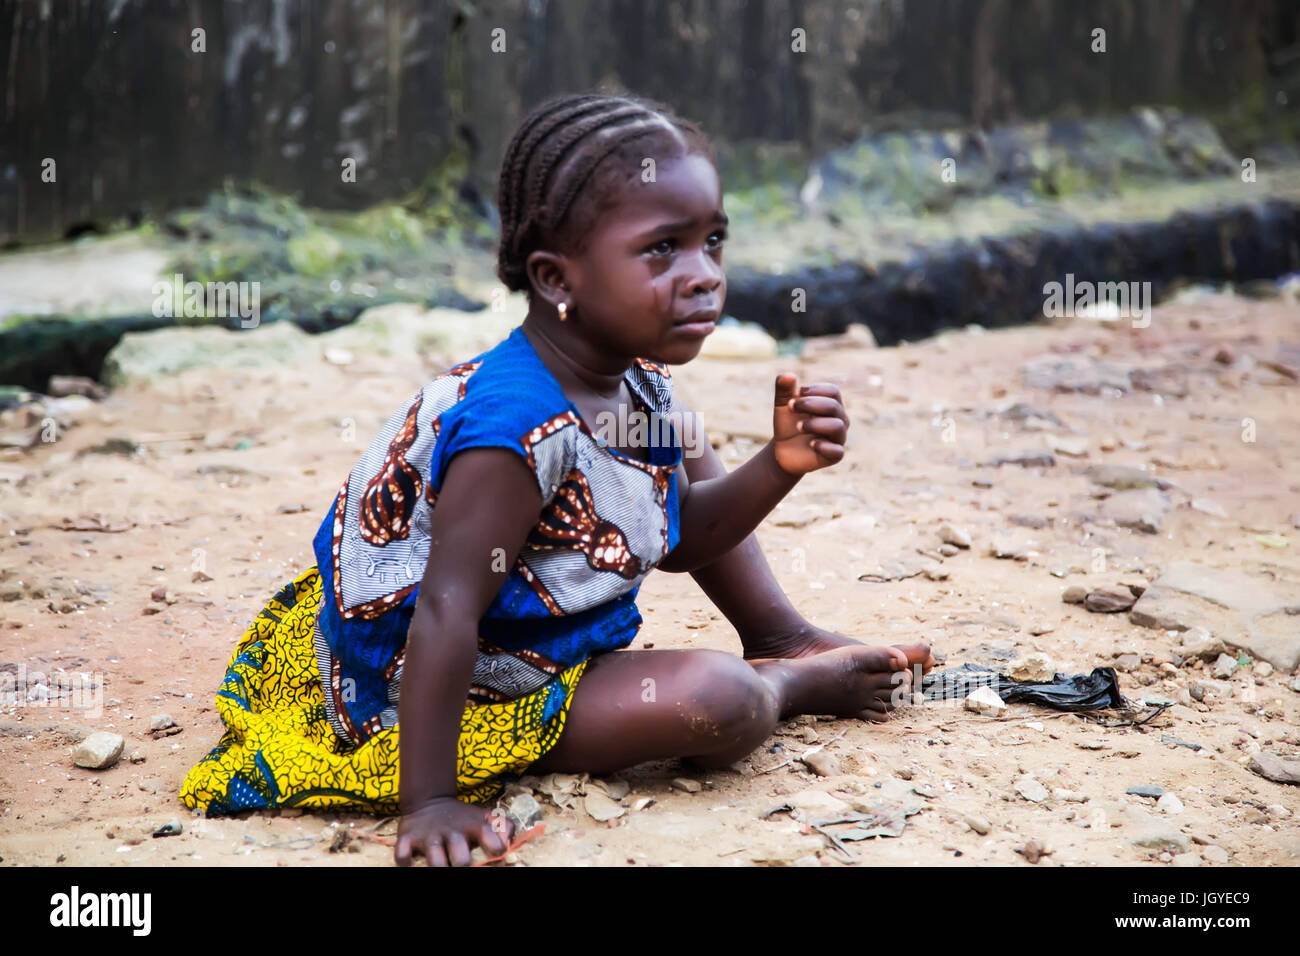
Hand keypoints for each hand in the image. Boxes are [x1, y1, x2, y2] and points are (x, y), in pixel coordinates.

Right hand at [394, 796, 513, 866]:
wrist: (429, 800)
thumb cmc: (462, 818)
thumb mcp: (484, 817)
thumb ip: (504, 827)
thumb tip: (510, 843)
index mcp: (474, 827)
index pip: (491, 840)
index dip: (496, 852)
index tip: (496, 857)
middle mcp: (452, 832)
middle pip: (462, 859)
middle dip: (465, 867)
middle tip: (464, 866)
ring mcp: (430, 836)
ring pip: (435, 860)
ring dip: (439, 868)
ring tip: (443, 868)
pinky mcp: (408, 838)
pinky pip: (403, 855)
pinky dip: (405, 862)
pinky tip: (412, 864)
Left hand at [772, 374, 848, 474]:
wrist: (783, 450)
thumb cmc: (788, 424)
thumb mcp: (783, 405)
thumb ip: (784, 389)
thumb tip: (787, 375)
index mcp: (831, 404)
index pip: (833, 391)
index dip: (815, 390)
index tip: (796, 393)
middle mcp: (839, 420)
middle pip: (834, 406)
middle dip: (811, 404)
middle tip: (791, 407)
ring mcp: (838, 438)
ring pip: (837, 426)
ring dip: (815, 424)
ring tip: (798, 427)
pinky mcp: (834, 456)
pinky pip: (837, 451)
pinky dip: (824, 446)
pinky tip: (811, 444)